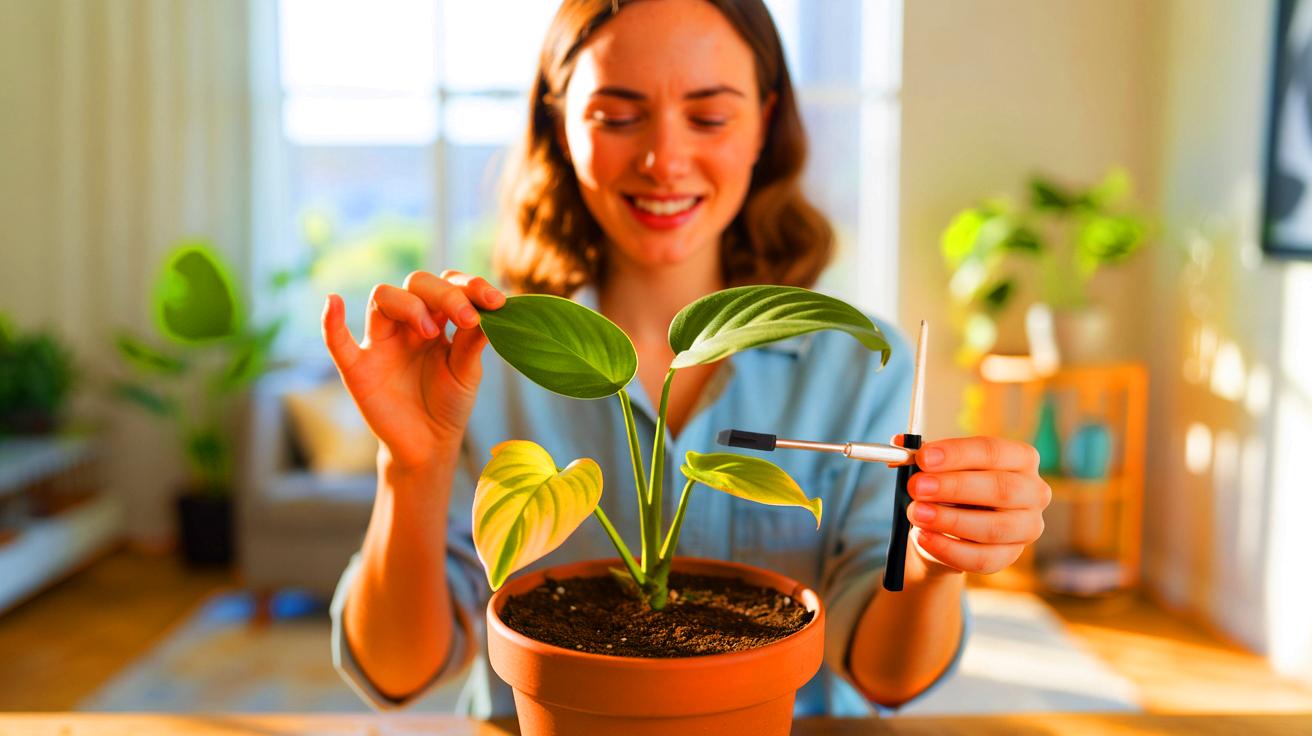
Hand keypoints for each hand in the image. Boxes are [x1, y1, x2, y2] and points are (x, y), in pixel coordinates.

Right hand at [321, 270, 505, 470]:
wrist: (428, 445)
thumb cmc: (449, 403)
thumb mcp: (467, 373)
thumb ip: (473, 342)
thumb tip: (490, 309)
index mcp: (438, 319)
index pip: (448, 284)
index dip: (470, 286)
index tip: (496, 301)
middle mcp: (407, 322)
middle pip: (417, 283)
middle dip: (444, 294)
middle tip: (466, 319)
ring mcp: (381, 342)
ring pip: (383, 297)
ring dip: (408, 305)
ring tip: (431, 332)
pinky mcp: (358, 368)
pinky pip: (337, 341)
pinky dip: (331, 322)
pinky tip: (333, 301)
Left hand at [901, 436, 1049, 575]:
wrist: (949, 529)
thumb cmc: (950, 488)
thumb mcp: (938, 468)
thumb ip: (922, 455)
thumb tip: (900, 443)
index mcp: (1020, 458)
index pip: (992, 451)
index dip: (957, 453)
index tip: (923, 457)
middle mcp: (1033, 492)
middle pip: (1000, 489)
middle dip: (954, 487)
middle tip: (916, 487)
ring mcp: (1026, 527)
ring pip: (993, 528)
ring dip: (950, 521)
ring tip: (916, 514)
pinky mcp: (1009, 556)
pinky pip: (981, 558)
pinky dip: (948, 549)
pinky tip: (923, 538)